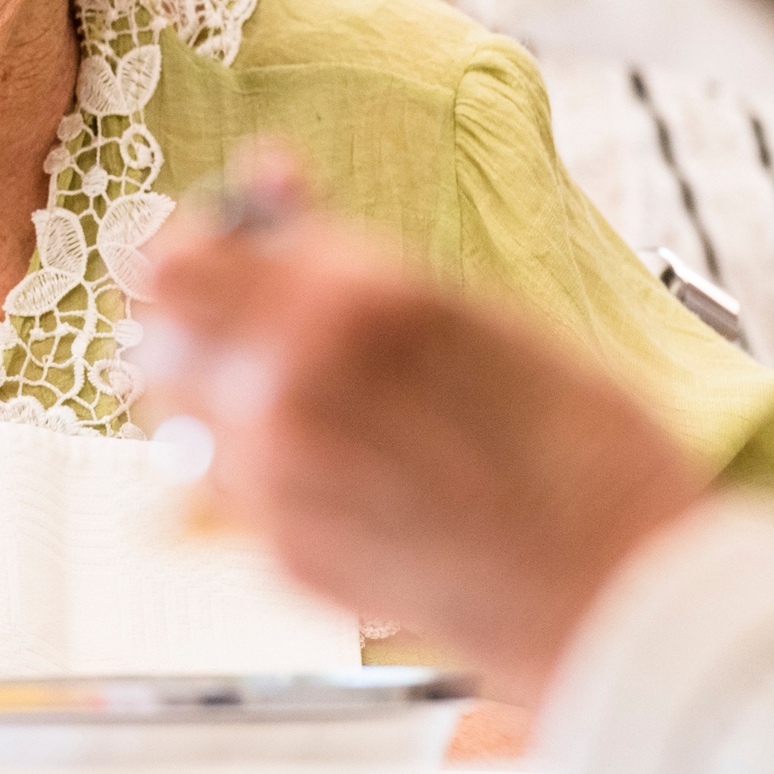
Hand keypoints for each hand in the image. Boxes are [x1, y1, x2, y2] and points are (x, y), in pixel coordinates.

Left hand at [142, 153, 704, 705]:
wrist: (618, 594)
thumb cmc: (578, 446)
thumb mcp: (470, 309)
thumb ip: (344, 249)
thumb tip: (269, 179)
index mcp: (344, 305)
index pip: (180, 261)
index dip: (198, 246)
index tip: (227, 245)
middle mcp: (288, 390)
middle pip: (155, 336)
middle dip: (191, 317)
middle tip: (247, 314)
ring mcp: (276, 484)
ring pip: (172, 415)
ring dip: (208, 390)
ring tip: (285, 389)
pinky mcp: (282, 557)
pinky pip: (219, 488)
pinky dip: (245, 464)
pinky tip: (328, 462)